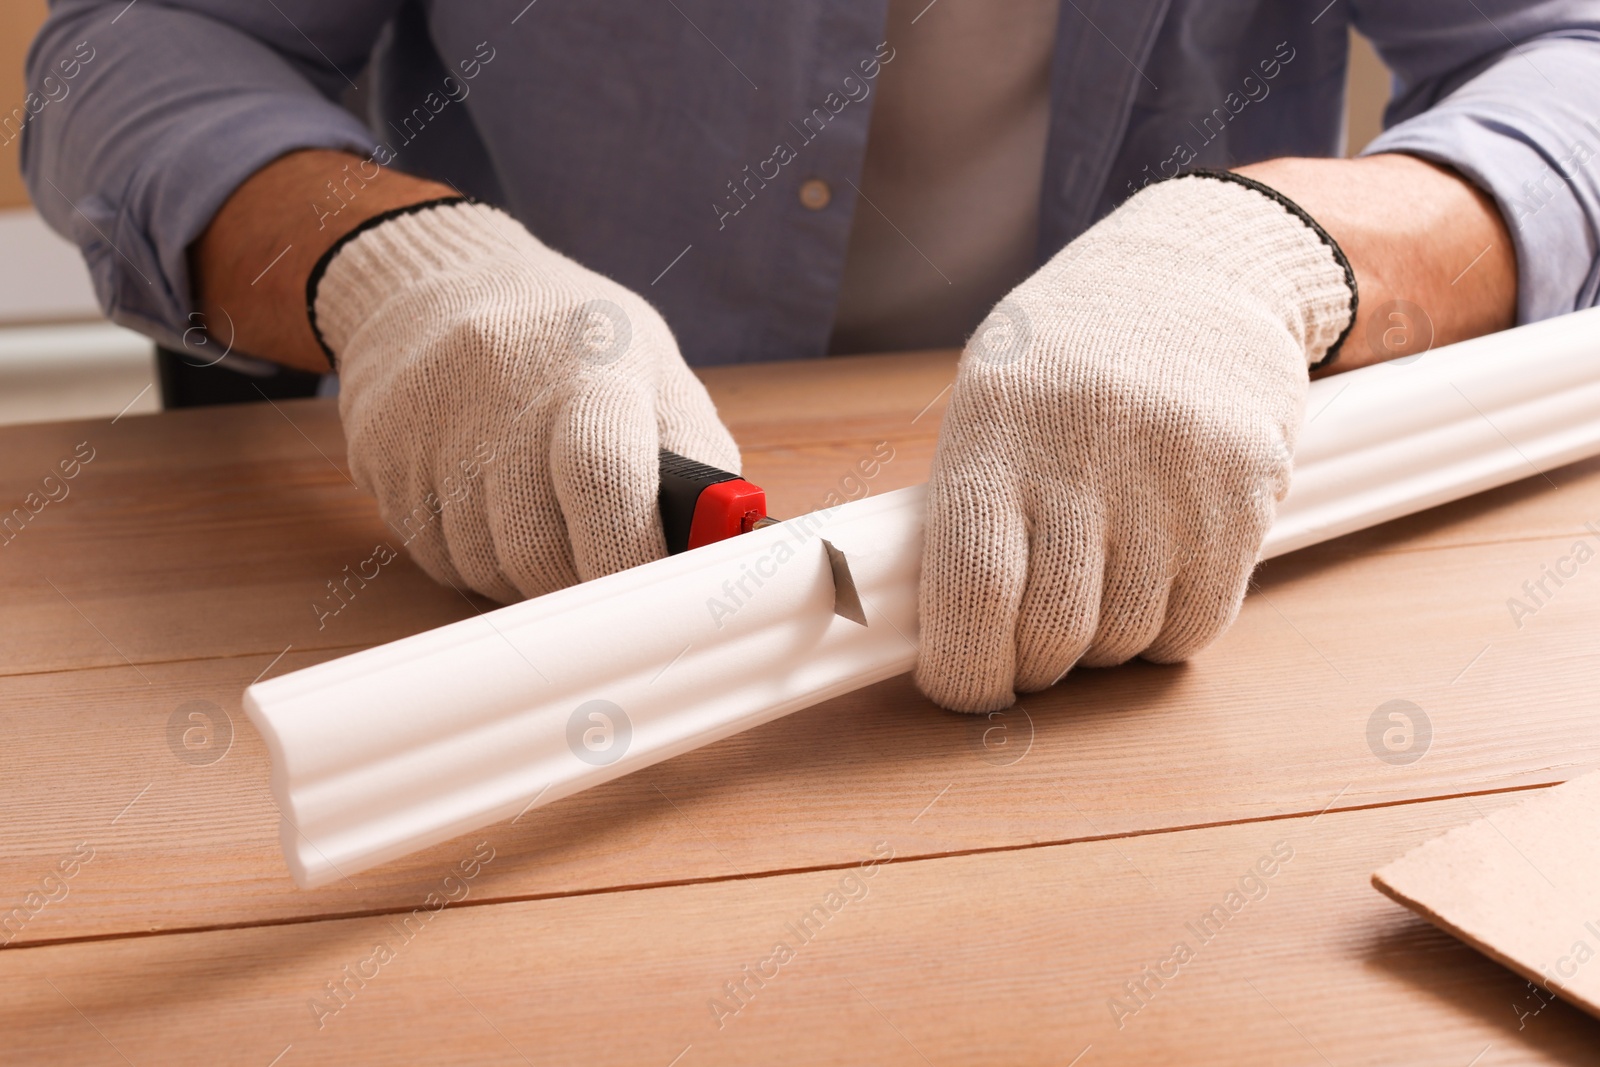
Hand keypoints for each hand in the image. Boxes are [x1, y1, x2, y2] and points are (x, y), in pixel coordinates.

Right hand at [312, 200, 739, 601]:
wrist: (430, 282)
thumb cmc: (568, 337)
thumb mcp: (653, 367)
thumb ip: (697, 458)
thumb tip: (722, 549)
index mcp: (591, 364)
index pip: (604, 477)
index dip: (628, 555)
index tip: (647, 593)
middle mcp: (501, 392)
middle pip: (539, 547)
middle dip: (580, 582)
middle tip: (601, 567)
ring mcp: (429, 427)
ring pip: (486, 567)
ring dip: (525, 574)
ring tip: (542, 518)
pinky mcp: (379, 458)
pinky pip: (437, 558)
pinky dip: (476, 559)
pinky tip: (487, 506)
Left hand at [915, 173, 1354, 711]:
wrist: (1203, 271)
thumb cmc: (1070, 351)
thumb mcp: (989, 397)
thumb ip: (964, 507)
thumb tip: (938, 631)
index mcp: (997, 429)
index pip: (972, 590)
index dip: (963, 669)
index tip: (963, 687)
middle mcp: (1086, 454)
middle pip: (1052, 632)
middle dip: (1031, 663)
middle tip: (1028, 641)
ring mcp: (1174, 479)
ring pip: (1125, 639)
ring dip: (1100, 644)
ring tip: (1095, 582)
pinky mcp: (1246, 499)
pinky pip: (1197, 625)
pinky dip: (1166, 630)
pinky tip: (1154, 577)